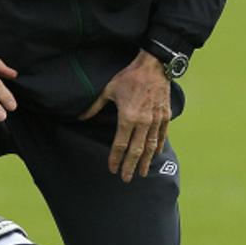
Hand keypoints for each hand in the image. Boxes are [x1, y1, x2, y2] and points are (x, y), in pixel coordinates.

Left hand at [78, 50, 170, 182]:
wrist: (154, 65)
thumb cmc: (130, 77)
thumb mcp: (108, 90)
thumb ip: (94, 106)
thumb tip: (80, 117)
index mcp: (127, 117)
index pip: (120, 144)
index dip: (115, 158)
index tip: (112, 169)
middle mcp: (143, 122)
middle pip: (135, 150)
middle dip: (130, 166)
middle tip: (126, 179)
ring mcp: (156, 120)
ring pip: (150, 146)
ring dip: (145, 161)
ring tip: (142, 173)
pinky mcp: (165, 116)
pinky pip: (161, 136)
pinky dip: (157, 147)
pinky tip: (155, 155)